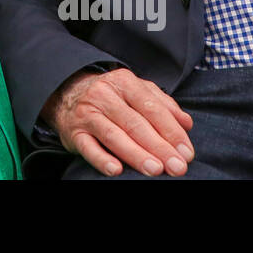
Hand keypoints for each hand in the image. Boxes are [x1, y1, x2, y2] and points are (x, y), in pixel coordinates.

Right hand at [43, 68, 193, 176]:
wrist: (66, 93)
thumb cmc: (111, 97)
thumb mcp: (136, 91)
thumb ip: (163, 105)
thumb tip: (187, 123)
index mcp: (124, 83)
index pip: (152, 108)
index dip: (171, 131)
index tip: (186, 152)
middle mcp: (104, 95)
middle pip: (135, 124)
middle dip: (159, 147)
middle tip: (177, 167)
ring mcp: (87, 114)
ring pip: (114, 135)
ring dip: (136, 154)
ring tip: (155, 169)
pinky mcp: (74, 132)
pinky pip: (88, 147)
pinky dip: (101, 159)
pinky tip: (116, 170)